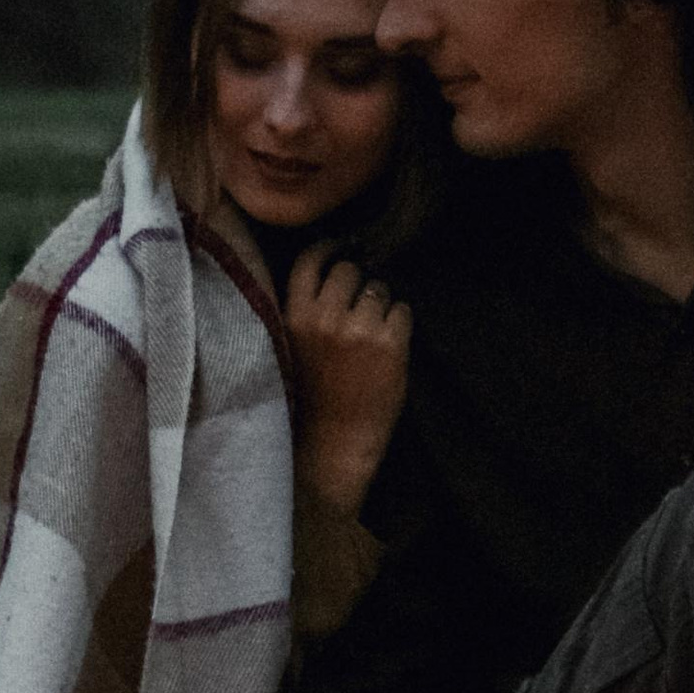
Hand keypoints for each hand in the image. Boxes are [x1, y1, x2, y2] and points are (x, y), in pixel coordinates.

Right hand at [287, 250, 410, 521]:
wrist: (333, 444)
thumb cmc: (311, 397)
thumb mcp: (291, 346)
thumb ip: (304, 310)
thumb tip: (331, 270)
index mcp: (294, 317)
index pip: (311, 261)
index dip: (329, 249)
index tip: (340, 248)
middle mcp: (326, 317)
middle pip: (349, 270)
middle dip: (358, 283)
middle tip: (360, 307)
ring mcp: (360, 329)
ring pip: (379, 288)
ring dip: (380, 304)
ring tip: (373, 334)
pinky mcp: (390, 344)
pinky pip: (403, 310)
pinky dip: (400, 323)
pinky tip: (389, 347)